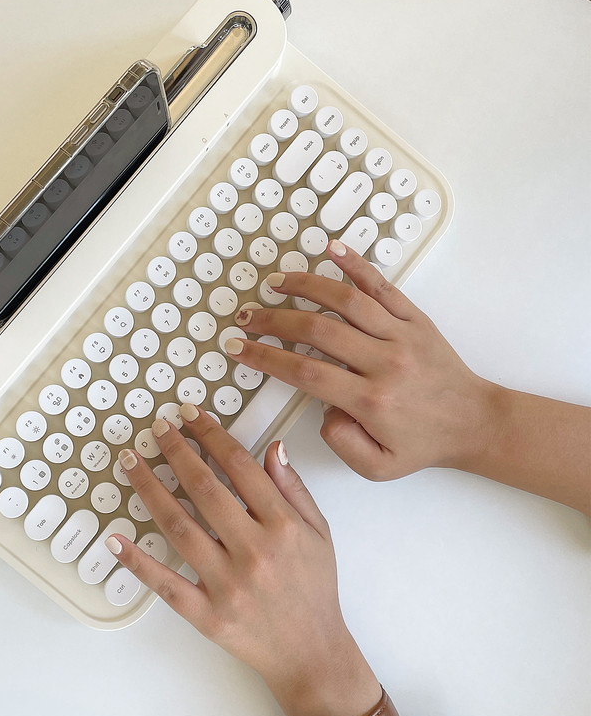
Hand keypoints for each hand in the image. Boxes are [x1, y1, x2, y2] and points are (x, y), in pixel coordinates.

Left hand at [107, 406, 382, 715]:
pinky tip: (115, 538)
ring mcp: (227, 584)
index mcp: (283, 526)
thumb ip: (294, 488)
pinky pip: (166, 583)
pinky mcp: (207, 614)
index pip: (239, 466)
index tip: (191, 415)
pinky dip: (138, 561)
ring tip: (130, 462)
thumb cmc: (315, 588)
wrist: (312, 653)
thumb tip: (273, 447)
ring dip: (149, 489)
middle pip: (204, 488)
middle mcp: (254, 551)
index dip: (211, 434)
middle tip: (156, 427)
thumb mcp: (320, 532)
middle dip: (176, 451)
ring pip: (178, 526)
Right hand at [227, 239, 494, 480]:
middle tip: (247, 317)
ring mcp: (401, 335)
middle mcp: (384, 362)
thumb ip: (341, 443)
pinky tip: (331, 249)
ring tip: (275, 282)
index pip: (305, 371)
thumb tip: (321, 407)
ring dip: (305, 286)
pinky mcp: (415, 318)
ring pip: (345, 300)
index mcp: (371, 400)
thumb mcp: (378, 466)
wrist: (475, 423)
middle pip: (317, 330)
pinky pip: (382, 286)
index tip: (240, 348)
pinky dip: (355, 265)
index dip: (266, 357)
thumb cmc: (423, 444)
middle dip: (273, 320)